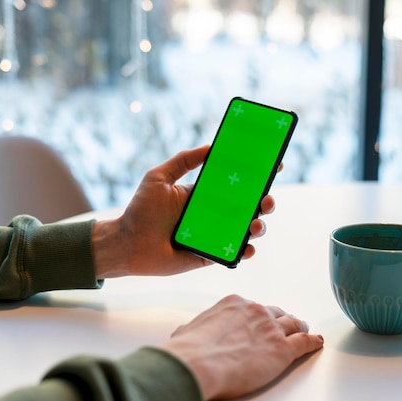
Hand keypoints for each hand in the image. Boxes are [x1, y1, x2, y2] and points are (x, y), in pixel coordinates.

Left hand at [91, 146, 276, 277]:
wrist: (127, 245)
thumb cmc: (141, 211)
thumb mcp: (158, 177)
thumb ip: (183, 161)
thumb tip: (210, 146)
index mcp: (206, 193)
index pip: (237, 182)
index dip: (257, 174)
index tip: (274, 165)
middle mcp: (215, 213)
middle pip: (249, 206)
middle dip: (265, 200)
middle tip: (266, 198)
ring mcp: (215, 234)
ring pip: (247, 229)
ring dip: (259, 225)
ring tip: (256, 224)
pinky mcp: (212, 255)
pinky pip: (235, 253)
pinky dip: (246, 251)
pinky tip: (247, 247)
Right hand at [158, 295, 323, 400]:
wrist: (196, 364)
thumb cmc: (188, 351)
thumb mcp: (188, 331)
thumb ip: (196, 329)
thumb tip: (188, 332)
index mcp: (234, 304)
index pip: (253, 308)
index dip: (259, 317)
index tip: (259, 321)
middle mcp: (255, 312)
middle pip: (276, 313)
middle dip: (280, 320)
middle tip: (283, 326)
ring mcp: (271, 329)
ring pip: (293, 324)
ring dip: (299, 328)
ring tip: (303, 330)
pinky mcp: (282, 350)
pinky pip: (304, 342)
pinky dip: (312, 342)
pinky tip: (316, 342)